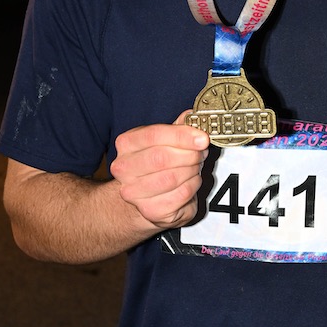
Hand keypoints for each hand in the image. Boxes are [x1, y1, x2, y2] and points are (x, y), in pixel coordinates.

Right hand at [109, 114, 208, 233]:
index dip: (182, 136)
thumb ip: (177, 128)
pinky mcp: (150, 211)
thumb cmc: (156, 165)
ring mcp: (134, 192)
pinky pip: (181, 194)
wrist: (144, 198)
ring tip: (195, 166)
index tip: (202, 137)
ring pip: (172, 177)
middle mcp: (123, 168)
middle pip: (161, 157)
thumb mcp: (164, 141)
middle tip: (202, 153)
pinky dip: (193, 186)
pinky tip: (191, 181)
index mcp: (126, 144)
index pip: (154, 135)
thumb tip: (192, 115)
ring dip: (192, 170)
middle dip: (189, 154)